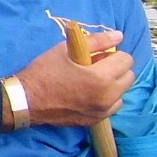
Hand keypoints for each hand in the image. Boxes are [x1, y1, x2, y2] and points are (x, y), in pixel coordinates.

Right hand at [16, 29, 130, 126]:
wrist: (26, 100)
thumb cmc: (44, 71)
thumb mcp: (66, 50)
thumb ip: (96, 42)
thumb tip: (119, 35)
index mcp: (101, 77)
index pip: (126, 60)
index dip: (113, 53)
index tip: (97, 55)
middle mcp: (108, 96)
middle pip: (129, 76)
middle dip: (116, 68)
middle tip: (95, 66)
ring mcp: (103, 111)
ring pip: (122, 92)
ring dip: (113, 84)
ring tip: (91, 81)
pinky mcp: (97, 120)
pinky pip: (113, 105)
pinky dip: (106, 98)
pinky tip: (88, 94)